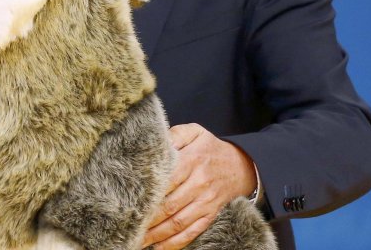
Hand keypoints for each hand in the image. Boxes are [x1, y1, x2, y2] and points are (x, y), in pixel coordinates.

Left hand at [141, 123, 255, 249]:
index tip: (129, 201)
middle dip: (147, 219)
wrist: (243, 164)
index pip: (166, 180)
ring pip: (178, 222)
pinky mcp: (210, 214)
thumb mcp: (194, 132)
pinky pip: (192, 232)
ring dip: (157, 235)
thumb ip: (174, 134)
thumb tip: (155, 142)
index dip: (148, 193)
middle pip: (169, 205)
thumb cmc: (210, 148)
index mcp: (192, 161)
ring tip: (137, 240)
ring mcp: (205, 202)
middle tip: (127, 226)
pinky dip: (176, 243)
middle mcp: (198, 183)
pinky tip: (159, 248)